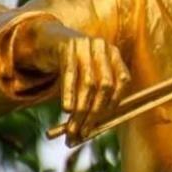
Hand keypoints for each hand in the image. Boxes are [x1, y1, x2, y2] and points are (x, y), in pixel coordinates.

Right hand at [14, 19, 130, 144]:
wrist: (49, 39)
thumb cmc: (73, 65)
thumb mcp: (88, 74)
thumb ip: (94, 96)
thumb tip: (91, 130)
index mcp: (113, 53)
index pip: (123, 80)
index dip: (114, 102)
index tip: (102, 122)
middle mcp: (102, 48)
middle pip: (105, 84)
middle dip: (95, 111)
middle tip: (83, 132)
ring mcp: (85, 45)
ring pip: (88, 83)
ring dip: (81, 109)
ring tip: (72, 127)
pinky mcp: (66, 47)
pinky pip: (69, 74)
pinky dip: (69, 94)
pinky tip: (66, 109)